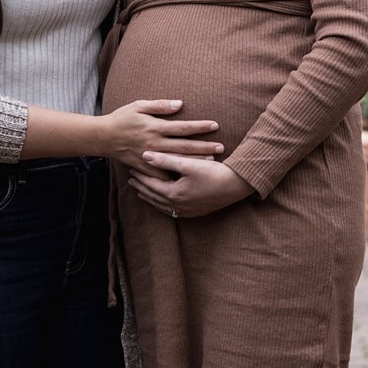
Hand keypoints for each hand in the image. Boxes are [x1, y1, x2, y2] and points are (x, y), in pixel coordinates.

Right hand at [102, 99, 223, 173]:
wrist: (103, 137)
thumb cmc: (122, 118)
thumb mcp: (139, 105)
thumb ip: (159, 106)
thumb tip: (180, 104)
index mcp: (155, 127)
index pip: (183, 127)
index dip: (200, 126)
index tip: (215, 125)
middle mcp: (155, 142)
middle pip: (185, 146)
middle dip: (204, 147)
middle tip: (221, 147)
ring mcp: (150, 156)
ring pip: (177, 160)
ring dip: (195, 161)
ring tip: (212, 162)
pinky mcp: (144, 166)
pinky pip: (162, 174)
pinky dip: (175, 176)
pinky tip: (188, 178)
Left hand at [129, 151, 253, 218]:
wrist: (237, 185)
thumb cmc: (213, 172)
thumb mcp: (188, 164)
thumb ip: (165, 160)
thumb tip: (145, 155)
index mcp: (174, 194)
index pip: (150, 185)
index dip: (140, 176)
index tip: (130, 168)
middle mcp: (178, 206)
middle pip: (153, 196)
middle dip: (141, 187)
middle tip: (131, 179)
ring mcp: (187, 211)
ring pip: (162, 206)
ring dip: (150, 198)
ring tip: (141, 191)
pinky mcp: (195, 212)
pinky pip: (172, 211)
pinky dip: (163, 205)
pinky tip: (163, 202)